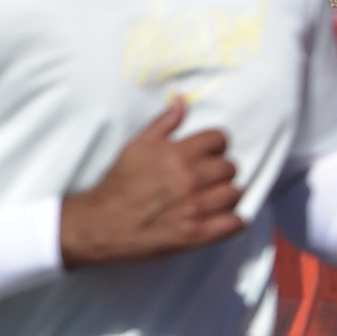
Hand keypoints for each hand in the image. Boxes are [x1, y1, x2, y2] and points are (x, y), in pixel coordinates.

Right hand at [58, 101, 244, 267]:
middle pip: (230, 167)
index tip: (208, 154)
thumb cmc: (118, 185)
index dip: (215, 146)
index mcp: (179, 154)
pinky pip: (234, 224)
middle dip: (220, 171)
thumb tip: (181, 101)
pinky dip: (232, 222)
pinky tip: (221, 219)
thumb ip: (163, 123)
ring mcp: (196, 207)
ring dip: (226, 195)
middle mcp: (191, 178)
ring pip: (234, 194)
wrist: (102, 223)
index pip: (220, 139)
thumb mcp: (136, 146)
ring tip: (213, 199)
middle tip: (207, 179)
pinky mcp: (196, 234)